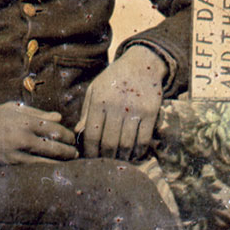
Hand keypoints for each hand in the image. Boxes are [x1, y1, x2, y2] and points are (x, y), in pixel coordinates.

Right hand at [0, 102, 77, 164]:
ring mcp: (16, 155)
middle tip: (76, 154)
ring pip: (46, 162)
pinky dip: (45, 170)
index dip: (68, 136)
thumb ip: (37, 113)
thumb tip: (59, 118)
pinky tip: (53, 170)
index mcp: (24, 121)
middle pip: (55, 147)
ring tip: (69, 164)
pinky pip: (33, 170)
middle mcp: (22, 138)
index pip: (55, 129)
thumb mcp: (12, 109)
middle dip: (69, 152)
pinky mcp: (11, 167)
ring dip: (61, 164)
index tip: (73, 139)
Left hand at [78, 45, 165, 160]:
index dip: (89, 151)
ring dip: (122, 157)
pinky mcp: (151, 112)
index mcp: (99, 100)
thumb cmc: (114, 79)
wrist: (142, 64)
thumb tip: (78, 133)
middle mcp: (116, 106)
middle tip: (104, 164)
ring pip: (126, 144)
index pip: (91, 134)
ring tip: (118, 161)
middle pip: (109, 143)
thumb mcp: (95, 89)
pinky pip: (144, 139)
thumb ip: (86, 111)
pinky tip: (134, 155)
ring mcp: (135, 109)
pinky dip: (138, 151)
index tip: (90, 159)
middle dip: (105, 158)